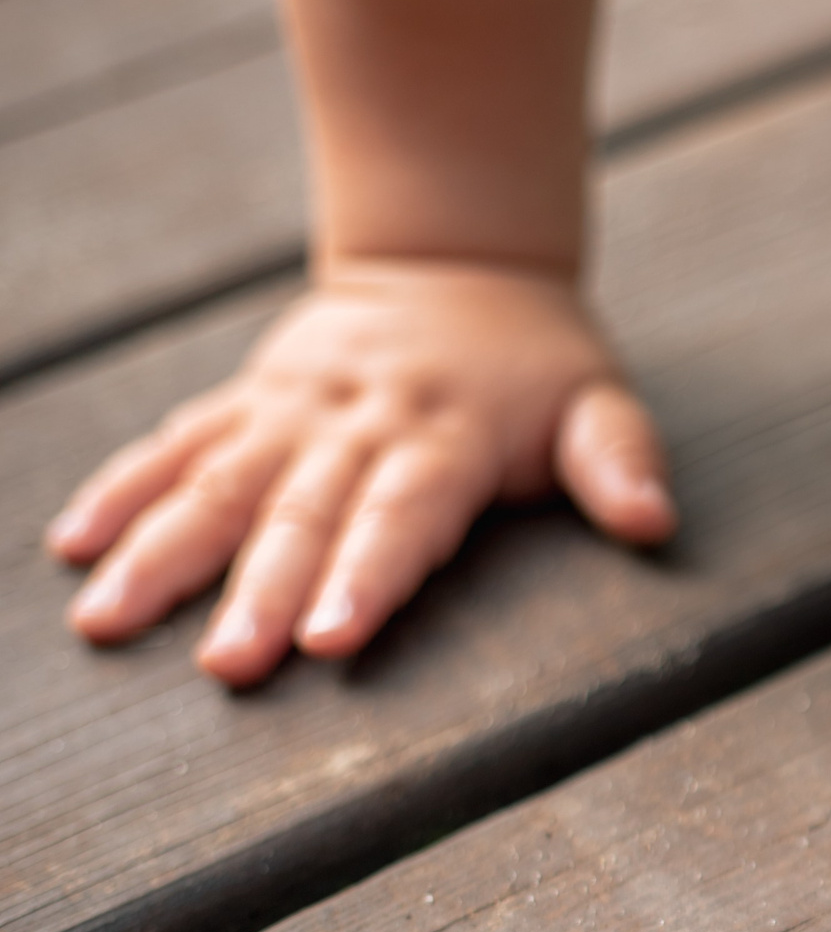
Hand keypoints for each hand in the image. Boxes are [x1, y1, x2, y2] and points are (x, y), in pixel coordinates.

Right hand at [45, 259, 674, 686]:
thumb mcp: (599, 404)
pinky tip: (75, 547)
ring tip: (105, 621)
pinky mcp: (248, 403)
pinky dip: (122, 491)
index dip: (368, 576)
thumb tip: (654, 520)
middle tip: (227, 667)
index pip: (404, 515)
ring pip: (218, 484)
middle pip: (302, 515)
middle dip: (261, 593)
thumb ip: (620, 464)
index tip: (333, 641)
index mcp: (444, 437)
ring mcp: (291, 412)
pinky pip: (175, 446)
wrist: (456, 263)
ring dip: (160, 554)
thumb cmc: (540, 365)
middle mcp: (356, 425)